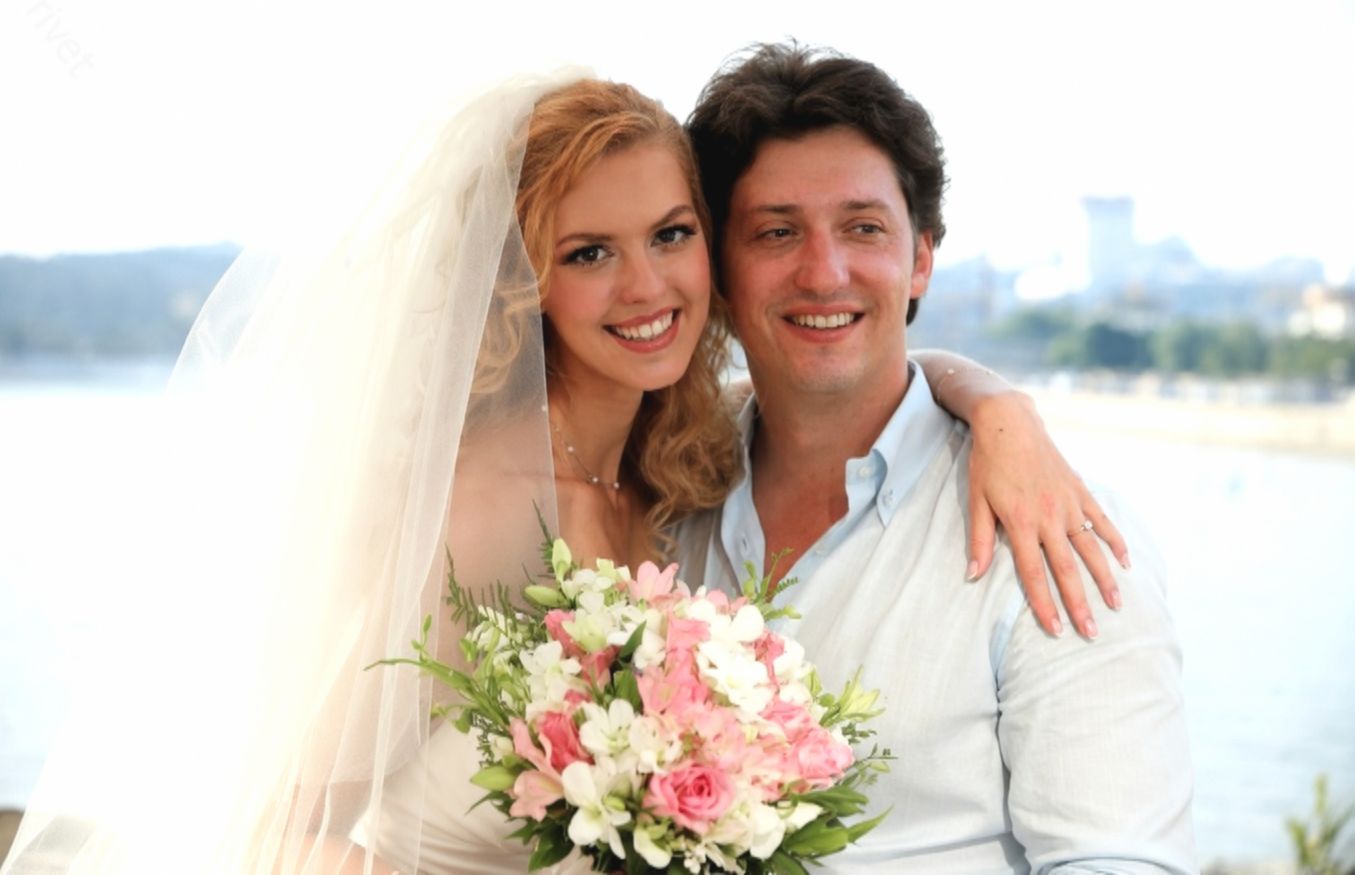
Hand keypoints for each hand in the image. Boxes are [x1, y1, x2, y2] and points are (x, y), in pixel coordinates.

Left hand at [965, 391, 1129, 638]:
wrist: (1009, 422)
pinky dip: (1115, 541)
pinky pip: (1101, 520)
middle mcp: (1048, 517)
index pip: (1034, 573)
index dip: (1045, 604)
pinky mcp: (1079, 490)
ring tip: (1115, 605)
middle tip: (1091, 633)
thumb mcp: (976, 501)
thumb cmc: (988, 463)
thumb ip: (978, 540)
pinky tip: (1126, 563)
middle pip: (1066, 569)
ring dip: (1104, 579)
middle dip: (1079, 603)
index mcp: (1020, 523)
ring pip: (1090, 549)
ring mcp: (1068, 503)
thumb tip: (971, 575)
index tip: (1056, 630)